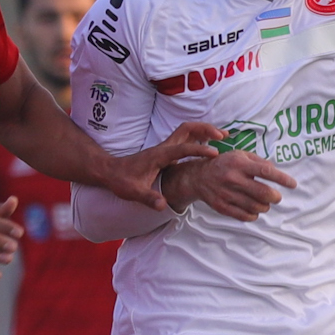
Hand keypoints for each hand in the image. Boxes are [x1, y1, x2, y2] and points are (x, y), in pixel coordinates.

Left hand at [103, 121, 225, 209]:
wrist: (111, 171)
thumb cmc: (121, 181)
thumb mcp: (134, 192)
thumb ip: (149, 198)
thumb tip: (162, 205)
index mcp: (159, 155)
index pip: (183, 148)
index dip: (199, 150)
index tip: (215, 154)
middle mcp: (163, 148)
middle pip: (187, 129)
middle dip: (206, 129)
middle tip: (223, 135)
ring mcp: (165, 148)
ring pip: (187, 131)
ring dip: (204, 130)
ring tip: (222, 135)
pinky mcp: (165, 151)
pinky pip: (185, 139)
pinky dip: (199, 137)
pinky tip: (208, 145)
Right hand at [163, 149, 296, 221]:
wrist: (198, 177)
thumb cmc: (224, 164)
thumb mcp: (240, 155)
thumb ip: (259, 161)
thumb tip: (276, 171)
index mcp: (239, 164)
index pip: (266, 172)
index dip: (282, 179)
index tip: (293, 184)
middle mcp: (233, 179)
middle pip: (263, 193)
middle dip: (275, 197)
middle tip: (276, 197)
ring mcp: (227, 194)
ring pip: (256, 207)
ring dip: (265, 206)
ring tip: (263, 203)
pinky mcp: (222, 207)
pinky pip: (245, 216)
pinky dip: (254, 215)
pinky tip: (254, 210)